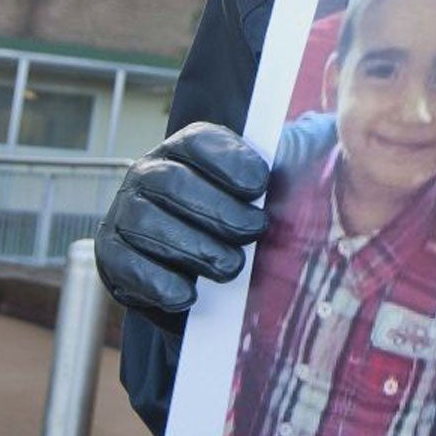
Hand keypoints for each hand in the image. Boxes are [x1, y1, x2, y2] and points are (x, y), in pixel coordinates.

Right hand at [97, 122, 270, 328]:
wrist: (204, 284)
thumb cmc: (241, 225)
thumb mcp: (267, 191)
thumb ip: (290, 162)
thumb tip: (323, 142)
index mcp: (185, 149)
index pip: (197, 142)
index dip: (228, 161)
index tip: (260, 186)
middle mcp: (148, 173)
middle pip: (170, 183)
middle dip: (216, 210)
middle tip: (254, 232)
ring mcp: (124, 213)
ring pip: (147, 223)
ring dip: (193, 248)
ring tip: (231, 267)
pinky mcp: (112, 255)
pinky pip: (125, 265)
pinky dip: (158, 282)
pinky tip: (188, 294)